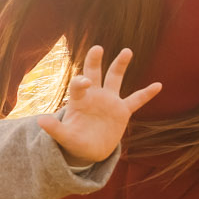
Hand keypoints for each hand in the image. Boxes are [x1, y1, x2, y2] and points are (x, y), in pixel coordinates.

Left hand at [36, 47, 161, 166]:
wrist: (89, 150)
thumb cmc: (74, 142)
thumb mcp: (64, 137)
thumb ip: (54, 129)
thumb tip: (40, 120)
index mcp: (79, 100)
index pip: (79, 85)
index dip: (81, 81)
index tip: (85, 82)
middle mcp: (94, 96)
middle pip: (94, 73)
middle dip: (94, 60)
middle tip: (97, 47)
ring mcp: (109, 101)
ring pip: (115, 78)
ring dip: (120, 65)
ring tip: (126, 51)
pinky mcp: (122, 111)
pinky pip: (136, 100)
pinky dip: (146, 94)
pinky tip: (158, 85)